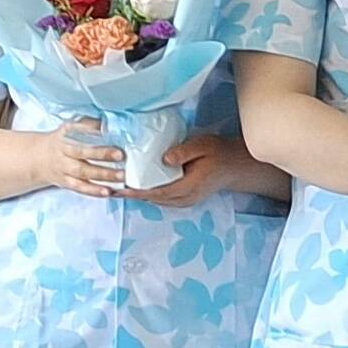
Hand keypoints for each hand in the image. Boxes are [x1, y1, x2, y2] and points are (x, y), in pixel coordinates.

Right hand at [22, 125, 127, 199]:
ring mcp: (64, 168)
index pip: (78, 130)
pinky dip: (94, 190)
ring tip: (121, 176)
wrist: (40, 158)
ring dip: (103, 175)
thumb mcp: (73, 127)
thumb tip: (111, 125)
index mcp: (66, 134)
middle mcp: (63, 151)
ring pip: (83, 172)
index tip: (108, 132)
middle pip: (82, 152)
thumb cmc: (65, 140)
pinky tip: (107, 192)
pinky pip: (80, 187)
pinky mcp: (66, 182)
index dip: (92, 131)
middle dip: (102, 154)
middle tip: (121, 155)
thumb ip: (90, 125)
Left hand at [124, 134, 251, 209]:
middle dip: (132, 194)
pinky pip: (162, 199)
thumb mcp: (202, 146)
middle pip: (153, 199)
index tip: (118, 188)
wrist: (236, 166)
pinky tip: (140, 186)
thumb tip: (163, 159)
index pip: (156, 192)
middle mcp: (185, 198)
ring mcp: (186, 201)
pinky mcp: (185, 199)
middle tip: (111, 185)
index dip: (135, 191)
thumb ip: (183, 152)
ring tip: (121, 186)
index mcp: (188, 186)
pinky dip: (149, 194)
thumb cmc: (219, 153)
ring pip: (157, 200)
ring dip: (139, 195)